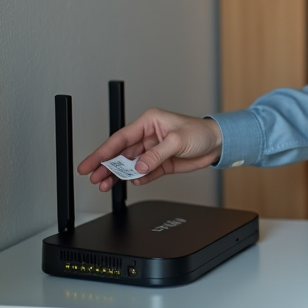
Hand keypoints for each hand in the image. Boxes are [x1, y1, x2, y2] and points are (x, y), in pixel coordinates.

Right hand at [77, 108, 224, 190]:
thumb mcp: (178, 140)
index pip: (120, 138)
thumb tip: (138, 167)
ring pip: (129, 164)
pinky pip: (144, 173)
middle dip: (106, 166)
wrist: (218, 143)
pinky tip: (131, 182)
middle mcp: (148, 136)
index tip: (89, 163)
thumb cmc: (200, 132)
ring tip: (106, 185)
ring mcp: (153, 151)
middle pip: (120, 153)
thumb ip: (156, 154)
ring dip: (118, 175)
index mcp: (149, 122)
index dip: (102, 151)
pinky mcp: (160, 163)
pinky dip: (137, 178)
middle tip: (94, 177)